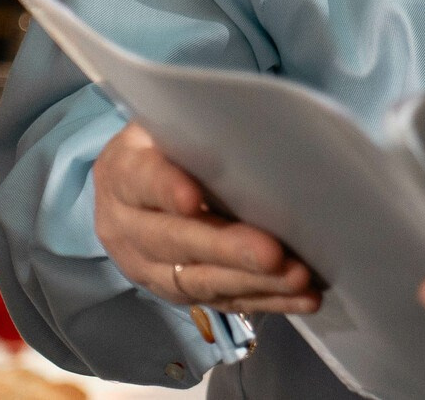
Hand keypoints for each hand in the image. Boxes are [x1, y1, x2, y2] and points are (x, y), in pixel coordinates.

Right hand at [93, 122, 319, 314]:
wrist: (129, 191)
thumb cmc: (167, 146)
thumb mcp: (168, 125)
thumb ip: (196, 129)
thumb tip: (255, 128)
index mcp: (122, 174)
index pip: (142, 180)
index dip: (166, 189)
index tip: (192, 198)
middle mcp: (126, 226)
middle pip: (175, 241)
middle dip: (227, 249)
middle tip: (272, 253)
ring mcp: (148, 266)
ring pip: (199, 280)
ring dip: (252, 282)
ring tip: (298, 278)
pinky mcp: (175, 291)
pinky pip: (220, 300)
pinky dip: (266, 300)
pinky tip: (302, 298)